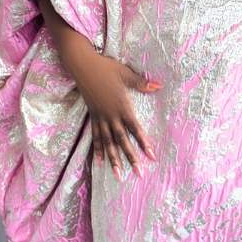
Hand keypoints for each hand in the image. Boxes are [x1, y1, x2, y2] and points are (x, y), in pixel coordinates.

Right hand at [59, 34, 159, 180]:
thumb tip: (158, 85)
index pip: (135, 128)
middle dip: (131, 157)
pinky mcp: (93, 117)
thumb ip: (141, 83)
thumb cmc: (106, 68)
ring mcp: (100, 118)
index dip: (143, 142)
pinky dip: (98, 150)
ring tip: (118, 175)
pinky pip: (95, 137)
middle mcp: (110, 116)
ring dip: (114, 159)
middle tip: (139, 174)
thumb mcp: (125, 73)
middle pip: (122, 141)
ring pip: (108, 143)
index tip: (151, 156)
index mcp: (121, 106)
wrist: (82, 65)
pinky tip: (100, 162)